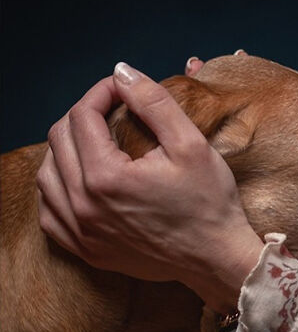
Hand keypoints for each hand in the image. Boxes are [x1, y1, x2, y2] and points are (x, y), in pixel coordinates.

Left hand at [36, 61, 263, 311]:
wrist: (217, 259)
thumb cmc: (209, 203)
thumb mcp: (190, 143)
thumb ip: (153, 102)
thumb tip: (122, 71)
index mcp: (105, 177)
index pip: (81, 117)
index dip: (100, 92)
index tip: (121, 89)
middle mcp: (83, 206)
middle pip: (59, 141)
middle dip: (82, 115)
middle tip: (111, 110)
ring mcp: (81, 233)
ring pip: (47, 176)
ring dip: (65, 150)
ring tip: (94, 140)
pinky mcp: (86, 251)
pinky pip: (50, 214)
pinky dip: (57, 189)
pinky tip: (79, 180)